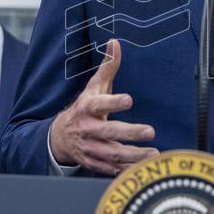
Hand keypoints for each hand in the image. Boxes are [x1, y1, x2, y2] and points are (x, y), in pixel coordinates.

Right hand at [48, 39, 157, 173]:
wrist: (59, 137)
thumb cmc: (84, 109)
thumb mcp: (93, 88)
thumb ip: (107, 67)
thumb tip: (115, 42)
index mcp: (86, 108)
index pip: (98, 104)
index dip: (112, 103)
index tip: (129, 100)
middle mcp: (87, 129)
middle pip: (108, 132)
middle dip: (129, 133)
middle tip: (150, 131)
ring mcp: (90, 148)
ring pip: (112, 154)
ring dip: (133, 156)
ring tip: (153, 154)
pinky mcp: (94, 163)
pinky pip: (111, 169)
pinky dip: (126, 170)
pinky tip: (143, 169)